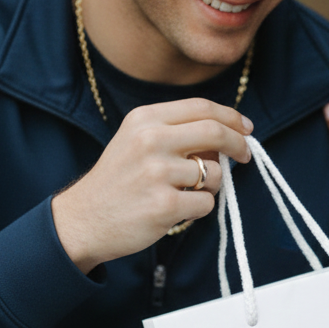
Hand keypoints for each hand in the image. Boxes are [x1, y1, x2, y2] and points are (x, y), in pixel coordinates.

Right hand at [52, 98, 252, 272]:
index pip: (201, 107)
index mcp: (144, 119)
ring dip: (211, 186)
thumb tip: (226, 135)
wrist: (83, 219)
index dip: (230, 116)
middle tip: (245, 156)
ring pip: (214, 173)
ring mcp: (157, 173)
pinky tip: (176, 210)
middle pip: (215, 132)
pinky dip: (199, 209)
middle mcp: (150, 140)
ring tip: (186, 193)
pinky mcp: (165, 205)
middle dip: (238, 144)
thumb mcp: (136, 141)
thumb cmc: (117, 181)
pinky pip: (207, 203)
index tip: (245, 128)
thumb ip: (176, 132)